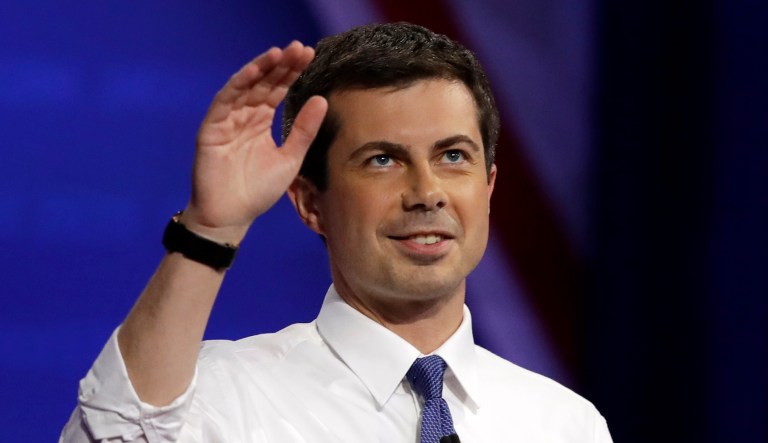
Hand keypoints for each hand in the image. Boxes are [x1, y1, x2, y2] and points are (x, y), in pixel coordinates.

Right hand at [181, 41, 327, 243]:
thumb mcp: (290, 158)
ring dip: (261, 69)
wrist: (231, 217)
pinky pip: (224, 102)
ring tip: (280, 53)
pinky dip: (238, 85)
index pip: (278, 91)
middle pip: (264, 84)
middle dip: (281, 66)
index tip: (309, 56)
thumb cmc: (258, 191)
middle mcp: (243, 116)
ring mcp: (226, 121)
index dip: (292, 73)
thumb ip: (303, 130)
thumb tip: (321, 99)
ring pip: (245, 88)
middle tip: (299, 48)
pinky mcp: (211, 129)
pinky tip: (254, 71)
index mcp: (260, 122)